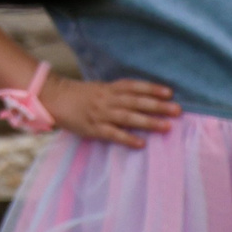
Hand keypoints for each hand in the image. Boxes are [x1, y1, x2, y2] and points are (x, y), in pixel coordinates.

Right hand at [44, 76, 180, 147]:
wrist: (54, 99)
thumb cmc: (80, 95)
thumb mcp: (99, 88)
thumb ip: (119, 93)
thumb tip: (144, 97)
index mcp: (109, 89)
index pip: (134, 87)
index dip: (152, 89)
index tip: (170, 92)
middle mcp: (107, 100)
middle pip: (136, 102)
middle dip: (157, 106)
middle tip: (177, 110)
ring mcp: (101, 114)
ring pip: (128, 118)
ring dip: (148, 122)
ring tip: (167, 127)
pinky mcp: (93, 128)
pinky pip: (113, 134)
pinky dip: (127, 139)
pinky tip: (141, 144)